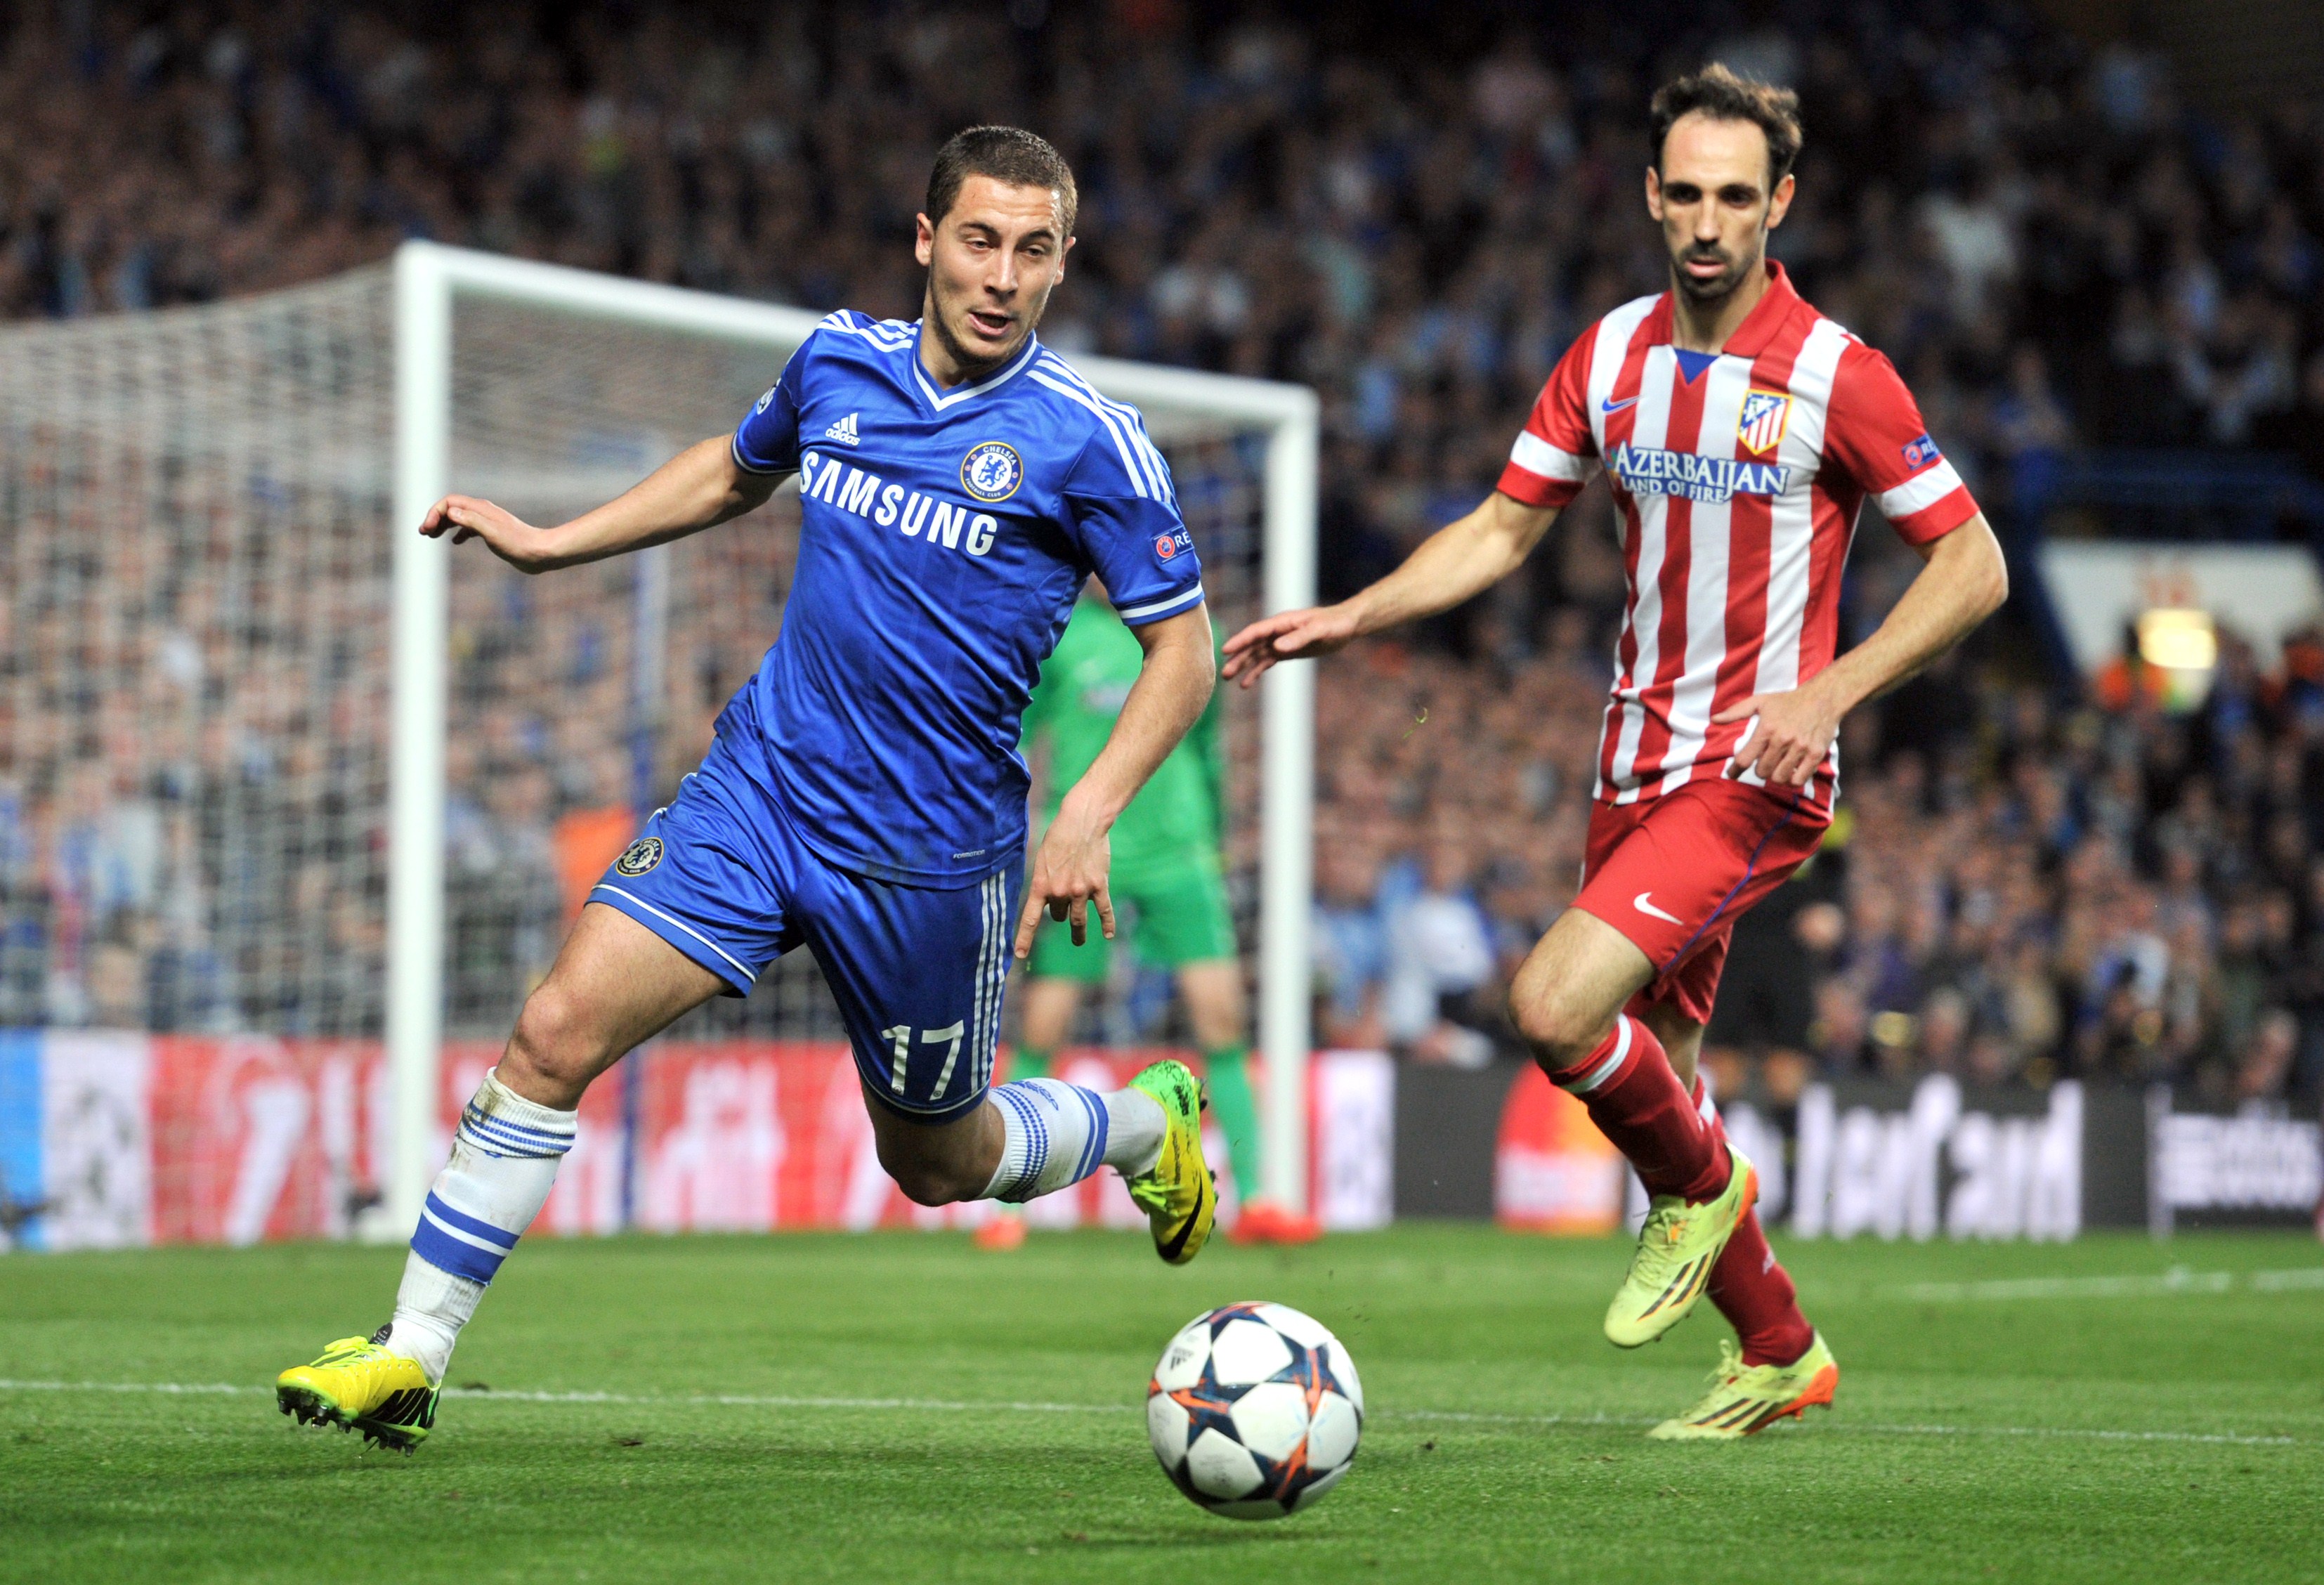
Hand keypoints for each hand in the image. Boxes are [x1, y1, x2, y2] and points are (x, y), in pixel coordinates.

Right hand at [419, 494, 556, 572]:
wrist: (540, 553)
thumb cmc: (518, 544)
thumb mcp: (492, 533)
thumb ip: (472, 522)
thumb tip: (451, 511)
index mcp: (480, 509)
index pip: (450, 502)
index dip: (435, 513)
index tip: (428, 530)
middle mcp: (483, 512)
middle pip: (452, 508)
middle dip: (436, 518)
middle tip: (423, 532)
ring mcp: (488, 521)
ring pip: (460, 517)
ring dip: (444, 524)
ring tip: (432, 536)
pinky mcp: (493, 532)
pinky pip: (470, 528)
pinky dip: (458, 532)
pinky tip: (455, 542)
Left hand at [1013, 796, 1114, 957]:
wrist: (1082, 822)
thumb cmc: (1059, 837)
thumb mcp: (1042, 859)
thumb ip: (1044, 881)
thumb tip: (1047, 900)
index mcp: (1041, 885)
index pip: (1030, 919)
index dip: (1024, 939)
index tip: (1020, 956)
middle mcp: (1060, 892)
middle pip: (1058, 915)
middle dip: (1059, 912)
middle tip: (1062, 907)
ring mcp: (1081, 891)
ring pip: (1078, 920)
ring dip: (1078, 933)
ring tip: (1078, 941)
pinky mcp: (1099, 886)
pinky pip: (1104, 911)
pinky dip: (1108, 924)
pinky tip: (1108, 935)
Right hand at [1220, 603, 1361, 687]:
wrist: (1346, 625)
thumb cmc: (1334, 623)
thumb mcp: (1319, 630)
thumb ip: (1299, 638)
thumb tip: (1277, 647)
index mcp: (1282, 623)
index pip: (1256, 632)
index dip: (1240, 640)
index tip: (1225, 650)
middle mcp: (1277, 632)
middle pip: (1252, 645)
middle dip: (1238, 658)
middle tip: (1224, 673)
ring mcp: (1280, 642)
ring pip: (1257, 654)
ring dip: (1243, 666)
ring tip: (1230, 679)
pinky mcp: (1286, 651)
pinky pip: (1266, 661)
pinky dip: (1256, 671)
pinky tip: (1246, 683)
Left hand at [1715, 680, 1843, 787]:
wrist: (1823, 697)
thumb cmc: (1787, 700)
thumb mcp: (1760, 701)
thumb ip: (1736, 712)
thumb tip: (1714, 719)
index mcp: (1766, 728)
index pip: (1745, 758)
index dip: (1735, 770)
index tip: (1731, 775)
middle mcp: (1782, 739)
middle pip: (1762, 771)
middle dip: (1759, 771)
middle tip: (1763, 765)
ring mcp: (1800, 747)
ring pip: (1779, 778)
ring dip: (1775, 777)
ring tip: (1776, 770)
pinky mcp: (1816, 754)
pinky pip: (1799, 780)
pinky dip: (1792, 781)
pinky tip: (1791, 773)